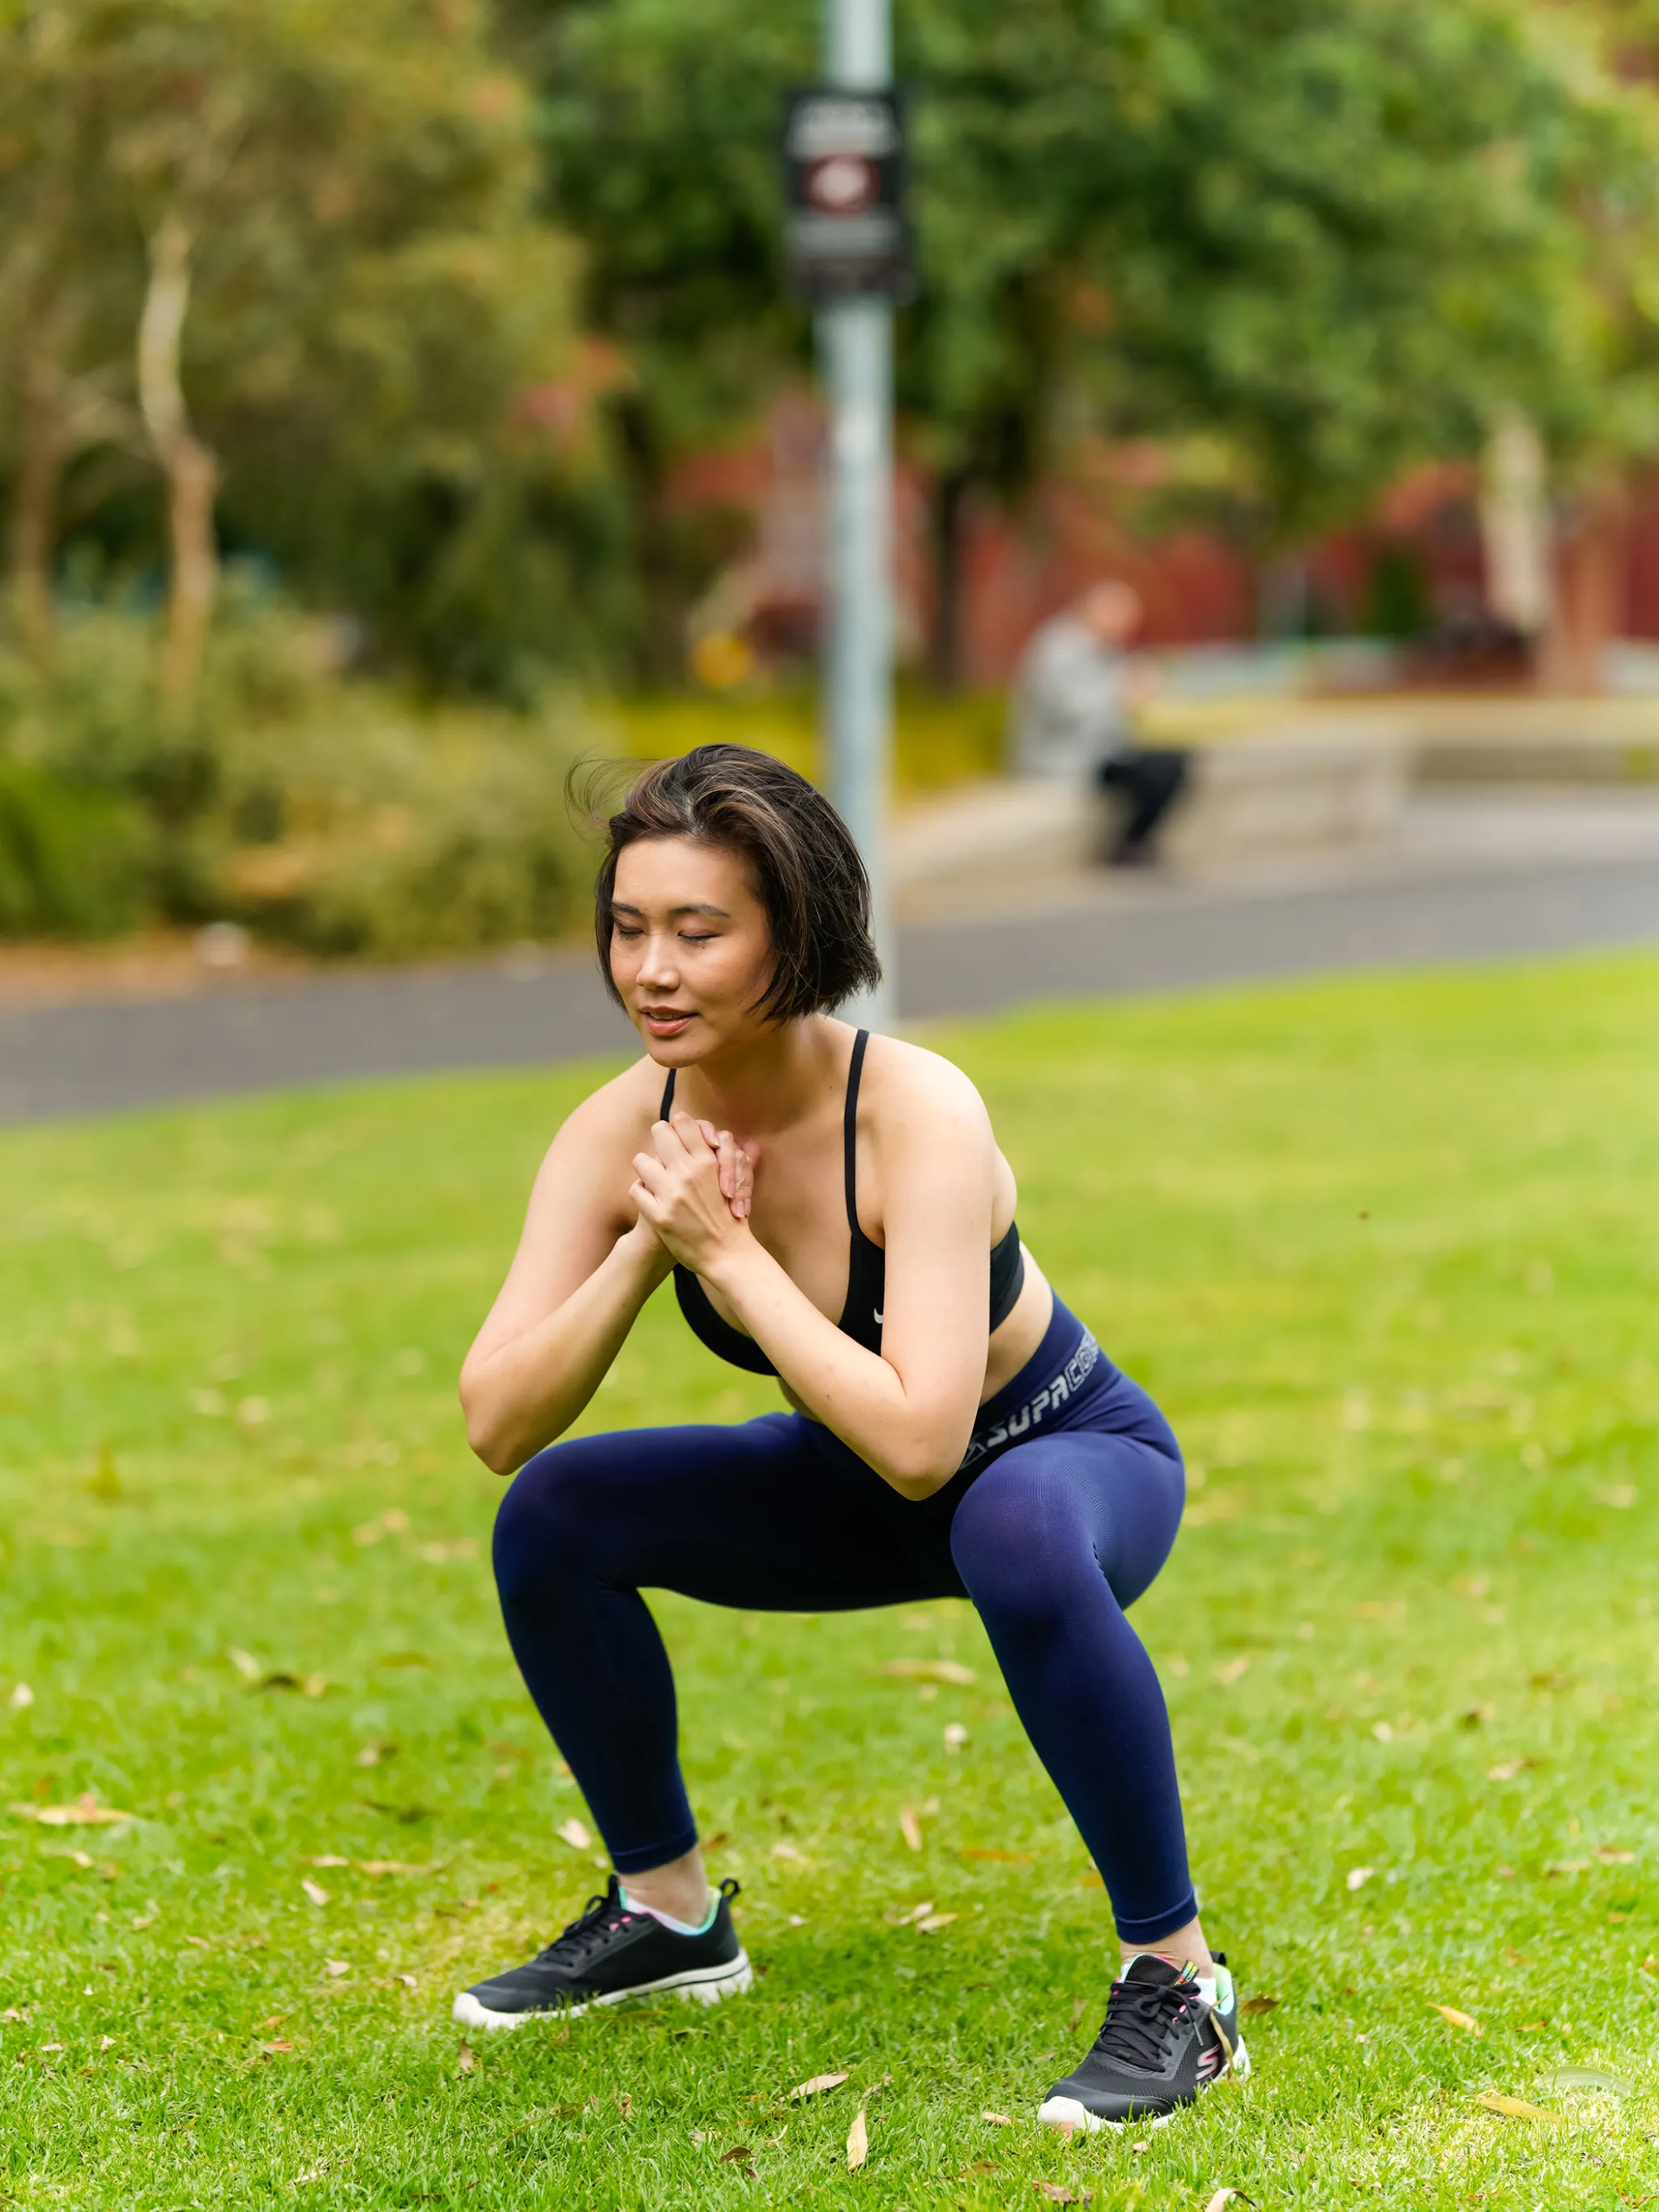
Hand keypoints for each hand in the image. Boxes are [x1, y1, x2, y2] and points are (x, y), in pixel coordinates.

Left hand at [631, 1111, 756, 1274]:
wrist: (727, 1254)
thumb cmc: (732, 1216)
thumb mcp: (734, 1179)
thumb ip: (721, 1156)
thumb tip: (716, 1137)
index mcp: (708, 1162)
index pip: (683, 1122)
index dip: (677, 1127)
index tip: (678, 1137)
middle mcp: (688, 1173)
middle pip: (659, 1132)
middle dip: (660, 1139)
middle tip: (664, 1154)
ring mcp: (671, 1194)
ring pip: (641, 1160)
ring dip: (647, 1169)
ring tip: (655, 1179)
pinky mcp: (658, 1216)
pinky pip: (635, 1190)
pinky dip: (642, 1193)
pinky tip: (651, 1200)